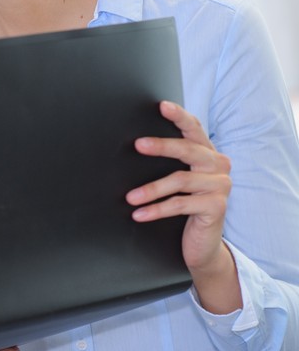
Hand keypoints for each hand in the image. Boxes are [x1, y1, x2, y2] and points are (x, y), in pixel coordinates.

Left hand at [127, 100, 239, 312]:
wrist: (201, 244)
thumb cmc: (184, 207)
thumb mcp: (176, 183)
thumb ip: (167, 164)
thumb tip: (135, 146)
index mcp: (208, 154)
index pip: (195, 129)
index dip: (179, 117)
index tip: (162, 106)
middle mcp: (219, 165)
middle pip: (189, 150)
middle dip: (162, 146)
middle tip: (138, 144)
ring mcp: (221, 186)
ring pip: (181, 179)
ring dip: (151, 189)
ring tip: (130, 197)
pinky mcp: (217, 206)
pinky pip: (180, 203)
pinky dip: (156, 208)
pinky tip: (139, 214)